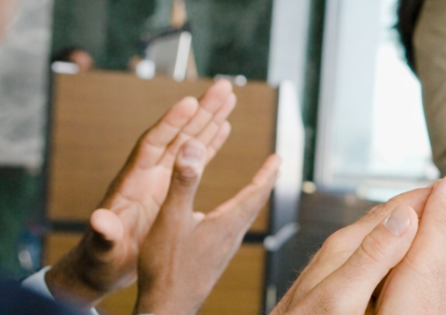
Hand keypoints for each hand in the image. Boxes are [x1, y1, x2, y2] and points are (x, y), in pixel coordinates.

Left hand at [46, 80, 237, 309]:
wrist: (102, 266)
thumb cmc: (100, 260)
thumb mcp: (103, 249)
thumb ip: (103, 234)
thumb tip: (99, 220)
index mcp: (132, 184)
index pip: (152, 146)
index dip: (170, 124)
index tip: (190, 102)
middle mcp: (147, 175)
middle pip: (176, 135)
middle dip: (199, 111)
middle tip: (222, 88)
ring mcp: (158, 180)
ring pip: (187, 142)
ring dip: (208, 119)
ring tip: (229, 98)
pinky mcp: (168, 188)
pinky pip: (193, 159)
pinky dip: (209, 142)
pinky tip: (224, 128)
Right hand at [132, 141, 279, 314]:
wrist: (166, 307)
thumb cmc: (167, 266)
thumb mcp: (171, 217)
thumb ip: (182, 182)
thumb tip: (192, 146)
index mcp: (226, 224)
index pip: (255, 193)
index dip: (267, 173)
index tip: (279, 158)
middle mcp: (230, 237)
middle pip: (254, 205)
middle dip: (264, 183)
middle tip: (274, 168)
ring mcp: (222, 251)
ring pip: (242, 219)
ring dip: (251, 199)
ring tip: (255, 189)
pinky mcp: (212, 260)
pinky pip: (230, 231)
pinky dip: (234, 215)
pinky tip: (223, 221)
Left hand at [270, 175, 445, 314]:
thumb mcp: (340, 294)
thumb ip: (371, 256)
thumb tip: (405, 218)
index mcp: (346, 246)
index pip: (397, 209)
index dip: (431, 198)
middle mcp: (342, 249)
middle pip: (393, 216)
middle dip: (427, 205)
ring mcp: (339, 264)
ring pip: (387, 233)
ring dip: (415, 222)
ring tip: (438, 218)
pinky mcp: (337, 279)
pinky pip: (378, 252)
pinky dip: (401, 245)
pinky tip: (406, 252)